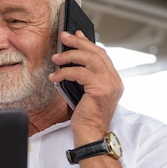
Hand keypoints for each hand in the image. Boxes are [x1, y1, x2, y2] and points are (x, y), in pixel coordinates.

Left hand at [49, 30, 123, 144]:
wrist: (90, 134)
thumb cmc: (84, 116)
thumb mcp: (83, 91)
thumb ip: (81, 77)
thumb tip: (68, 60)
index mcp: (112, 79)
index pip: (101, 55)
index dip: (87, 43)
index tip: (75, 34)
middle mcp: (114, 80)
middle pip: (96, 53)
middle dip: (78, 42)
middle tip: (63, 36)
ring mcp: (109, 84)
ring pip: (89, 59)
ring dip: (70, 55)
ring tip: (55, 57)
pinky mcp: (100, 89)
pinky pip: (80, 73)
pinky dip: (64, 72)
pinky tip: (54, 77)